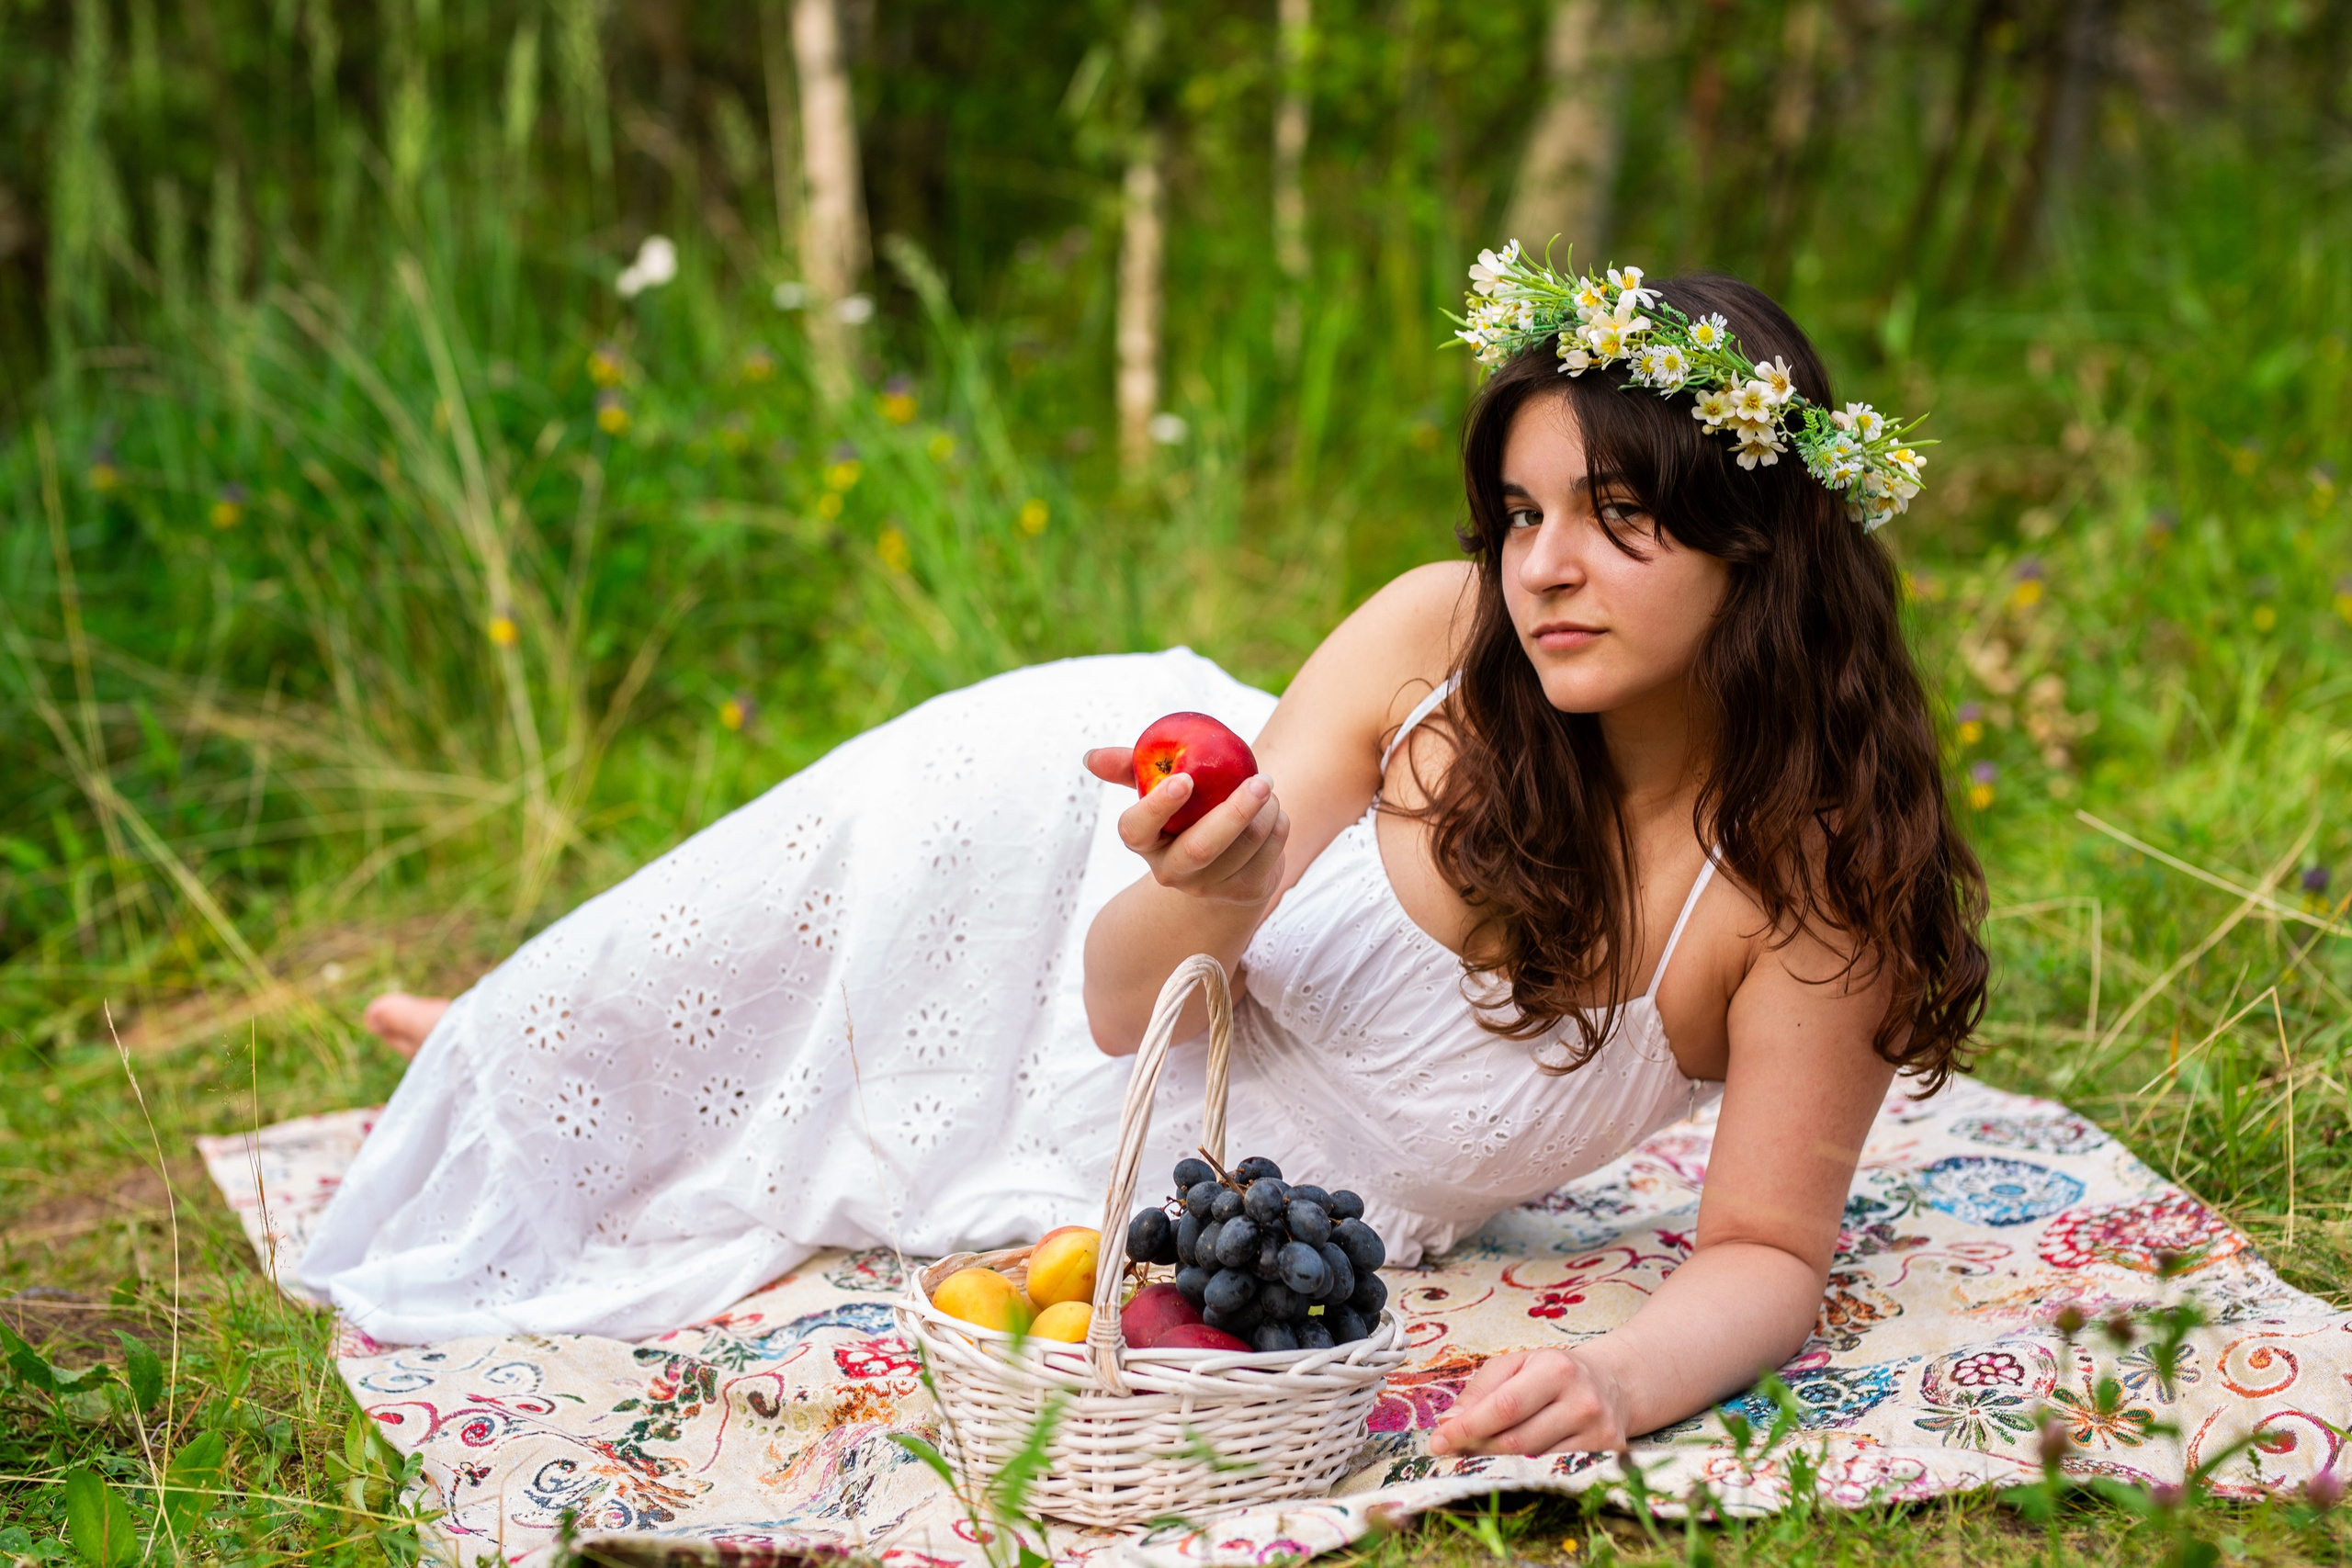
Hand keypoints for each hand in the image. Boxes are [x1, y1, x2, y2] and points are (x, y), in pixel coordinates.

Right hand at [1083, 747, 1288, 908]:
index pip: (1136, 830)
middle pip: (1200, 848)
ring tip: (1265, 786)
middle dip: (1233, 812)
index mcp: (1145, 842)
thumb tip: (1090, 757)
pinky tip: (1274, 811)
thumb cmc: (1188, 809)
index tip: (1184, 778)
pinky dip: (1278, 824)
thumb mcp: (1160, 788)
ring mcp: (1210, 886)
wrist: (1228, 855)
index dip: (1157, 806)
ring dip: (1264, 810)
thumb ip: (1130, 767)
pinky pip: (1270, 853)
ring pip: (1244, 846)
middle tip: (1259, 780)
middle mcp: (1172, 871)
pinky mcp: (1247, 891)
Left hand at [1427, 1348, 1631, 1456]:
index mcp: (1556, 1369)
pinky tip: (1509, 1465)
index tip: (1438, 1440)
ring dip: (1497, 1461)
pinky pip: (1554, 1471)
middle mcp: (1582, 1401)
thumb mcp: (1517, 1364)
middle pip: (1517, 1440)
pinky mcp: (1607, 1455)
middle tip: (1449, 1450)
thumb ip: (1481, 1389)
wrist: (1613, 1383)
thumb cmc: (1554, 1372)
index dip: (1468, 1427)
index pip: (1505, 1406)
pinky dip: (1525, 1470)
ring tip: (1475, 1454)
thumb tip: (1450, 1421)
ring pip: (1533, 1461)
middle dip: (1477, 1448)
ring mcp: (1598, 1432)